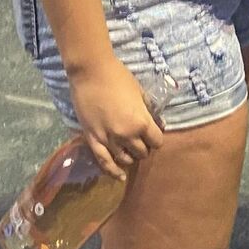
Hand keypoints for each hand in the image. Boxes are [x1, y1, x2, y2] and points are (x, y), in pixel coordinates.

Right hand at [67, 58, 164, 180]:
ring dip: (129, 156)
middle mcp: (127, 135)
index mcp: (141, 122)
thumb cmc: (118, 77)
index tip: (153, 135)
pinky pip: (104, 162)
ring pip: (125, 159)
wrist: (91, 72)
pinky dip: (113, 172)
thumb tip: (157, 122)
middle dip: (144, 147)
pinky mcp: (93, 140)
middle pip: (142, 153)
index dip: (156, 139)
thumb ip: (148, 110)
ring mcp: (108, 140)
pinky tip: (120, 177)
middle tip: (141, 141)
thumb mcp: (140, 92)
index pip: (157, 142)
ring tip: (129, 150)